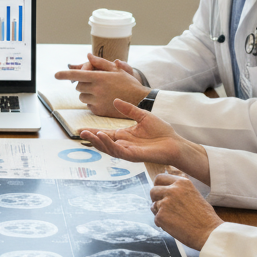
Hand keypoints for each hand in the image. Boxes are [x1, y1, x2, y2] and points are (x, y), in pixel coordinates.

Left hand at [53, 56, 150, 117]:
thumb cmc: (128, 83)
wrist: (139, 101)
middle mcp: (97, 89)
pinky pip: (88, 106)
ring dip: (86, 93)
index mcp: (100, 77)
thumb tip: (88, 56)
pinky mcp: (99, 111)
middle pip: (78, 86)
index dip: (65, 74)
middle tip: (93, 83)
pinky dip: (92, 103)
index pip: (77, 74)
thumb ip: (100, 63)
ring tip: (99, 92)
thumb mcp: (116, 70)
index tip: (56, 75)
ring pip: (82, 96)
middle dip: (82, 84)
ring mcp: (97, 101)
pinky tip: (103, 100)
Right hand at [79, 99, 210, 183]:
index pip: (105, 134)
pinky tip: (103, 136)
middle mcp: (124, 144)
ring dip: (97, 142)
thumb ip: (129, 109)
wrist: (176, 143)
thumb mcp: (143, 116)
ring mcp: (128, 151)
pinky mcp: (133, 156)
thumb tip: (115, 100)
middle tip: (80, 132)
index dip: (93, 132)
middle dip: (91, 138)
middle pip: (103, 142)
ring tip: (88, 134)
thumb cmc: (162, 132)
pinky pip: (118, 151)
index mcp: (125, 136)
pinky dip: (109, 144)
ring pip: (108, 148)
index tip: (80, 128)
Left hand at [149, 173, 223, 250]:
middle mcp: (172, 190)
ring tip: (173, 219)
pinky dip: (162, 223)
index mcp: (182, 182)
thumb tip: (168, 188)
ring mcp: (165, 202)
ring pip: (153, 205)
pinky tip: (174, 227)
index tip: (160, 192)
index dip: (158, 186)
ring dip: (159, 212)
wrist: (209, 232)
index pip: (160, 178)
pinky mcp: (161, 216)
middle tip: (162, 207)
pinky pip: (156, 218)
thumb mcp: (194, 194)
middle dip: (155, 199)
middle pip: (153, 190)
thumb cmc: (205, 216)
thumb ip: (181, 190)